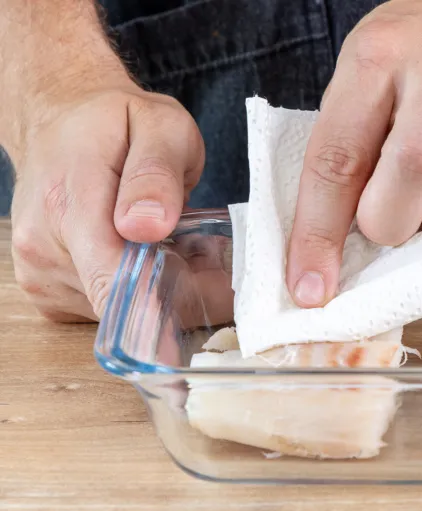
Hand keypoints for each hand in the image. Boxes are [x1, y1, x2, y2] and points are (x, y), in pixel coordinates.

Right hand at [11, 84, 204, 321]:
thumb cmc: (114, 122)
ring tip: (176, 244)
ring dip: (159, 289)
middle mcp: (44, 247)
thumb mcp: (158, 126)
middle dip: (179, 289)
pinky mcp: (48, 290)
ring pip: (121, 310)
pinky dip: (136, 290)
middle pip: (127, 302)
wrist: (61, 121)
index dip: (167, 306)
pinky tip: (148, 255)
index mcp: (69, 204)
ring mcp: (40, 273)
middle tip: (209, 253)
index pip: (112, 283)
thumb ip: (156, 174)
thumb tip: (149, 226)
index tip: (212, 304)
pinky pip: (105, 308)